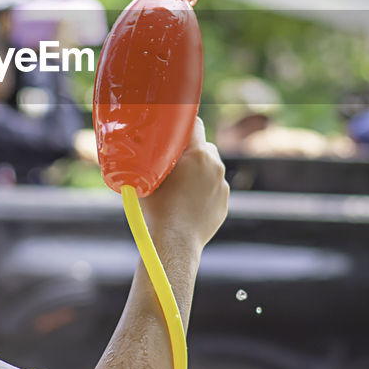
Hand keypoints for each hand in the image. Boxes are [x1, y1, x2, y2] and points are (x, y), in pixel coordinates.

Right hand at [140, 118, 228, 247]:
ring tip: (179, 187)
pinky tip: (187, 203)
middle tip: (172, 163)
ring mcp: (222, 185)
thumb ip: (152, 158)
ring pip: (210, 169)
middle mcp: (215, 166)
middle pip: (204, 147)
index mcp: (198, 154)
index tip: (173, 130)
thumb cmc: (157, 209)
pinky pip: (213, 189)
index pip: (194, 124)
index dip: (182, 126)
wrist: (175, 244)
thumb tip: (143, 148)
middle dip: (191, 152)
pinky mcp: (224, 202)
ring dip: (198, 172)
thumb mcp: (147, 177)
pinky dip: (203, 191)